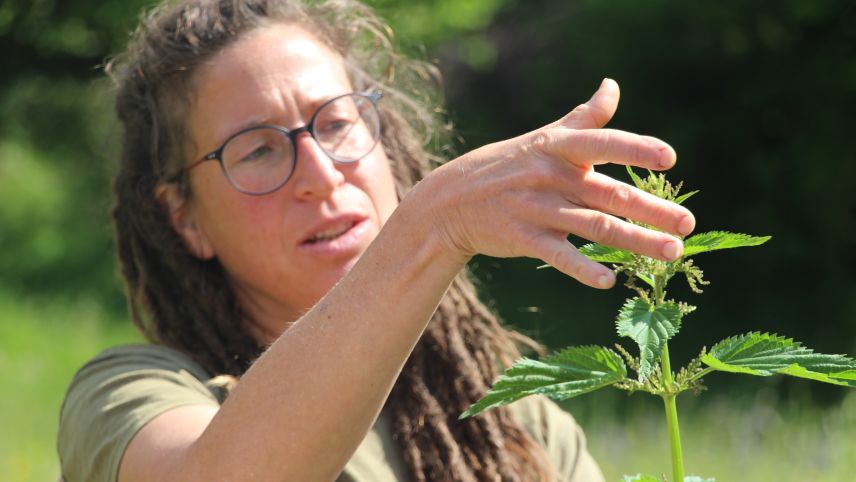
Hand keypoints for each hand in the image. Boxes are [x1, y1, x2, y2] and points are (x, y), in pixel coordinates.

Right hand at [414, 78, 694, 288]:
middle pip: (609, 193)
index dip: (635, 149)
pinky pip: (558, 255)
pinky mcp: (524, 238)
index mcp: (559, 147)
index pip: (602, 144)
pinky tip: (609, 282)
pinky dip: (583, 269)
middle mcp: (551, 176)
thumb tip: (612, 86)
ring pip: (595, 226)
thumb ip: (584, 117)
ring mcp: (537, 209)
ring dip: (636, 241)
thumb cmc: (508, 164)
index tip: (669, 159)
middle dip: (652, 209)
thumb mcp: (544, 136)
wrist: (452, 200)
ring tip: (673, 252)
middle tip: (687, 224)